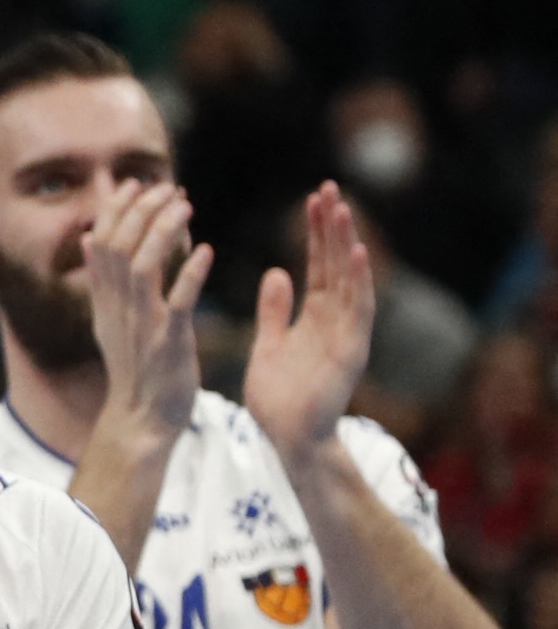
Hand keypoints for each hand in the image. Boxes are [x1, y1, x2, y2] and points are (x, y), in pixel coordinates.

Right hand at [84, 182, 211, 441]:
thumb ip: (102, 278)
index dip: (116, 208)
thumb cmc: (135, 369)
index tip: (136, 183)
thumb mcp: (110, 320)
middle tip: (166, 187)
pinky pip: (177, 302)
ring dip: (161, 231)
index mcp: (104, 299)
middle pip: (117, 245)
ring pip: (141, 266)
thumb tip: (90, 237)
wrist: (141, 420)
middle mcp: (117, 307)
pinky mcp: (167, 342)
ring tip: (184, 205)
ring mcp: (140, 324)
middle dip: (139, 210)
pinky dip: (190, 273)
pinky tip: (207, 250)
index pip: (101, 240)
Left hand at [244, 183, 373, 462]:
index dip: (316, 233)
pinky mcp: (350, 352)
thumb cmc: (279, 398)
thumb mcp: (269, 344)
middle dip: (331, 227)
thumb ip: (274, 310)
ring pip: (350, 280)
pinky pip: (358, 312)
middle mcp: (335, 321)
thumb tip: (277, 271)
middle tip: (328, 188)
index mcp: (314, 317)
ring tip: (341, 208)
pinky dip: (358, 282)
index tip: (313, 199)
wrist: (288, 440)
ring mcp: (346, 335)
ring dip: (345, 244)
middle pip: (335, 264)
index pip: (318, 265)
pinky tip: (355, 254)